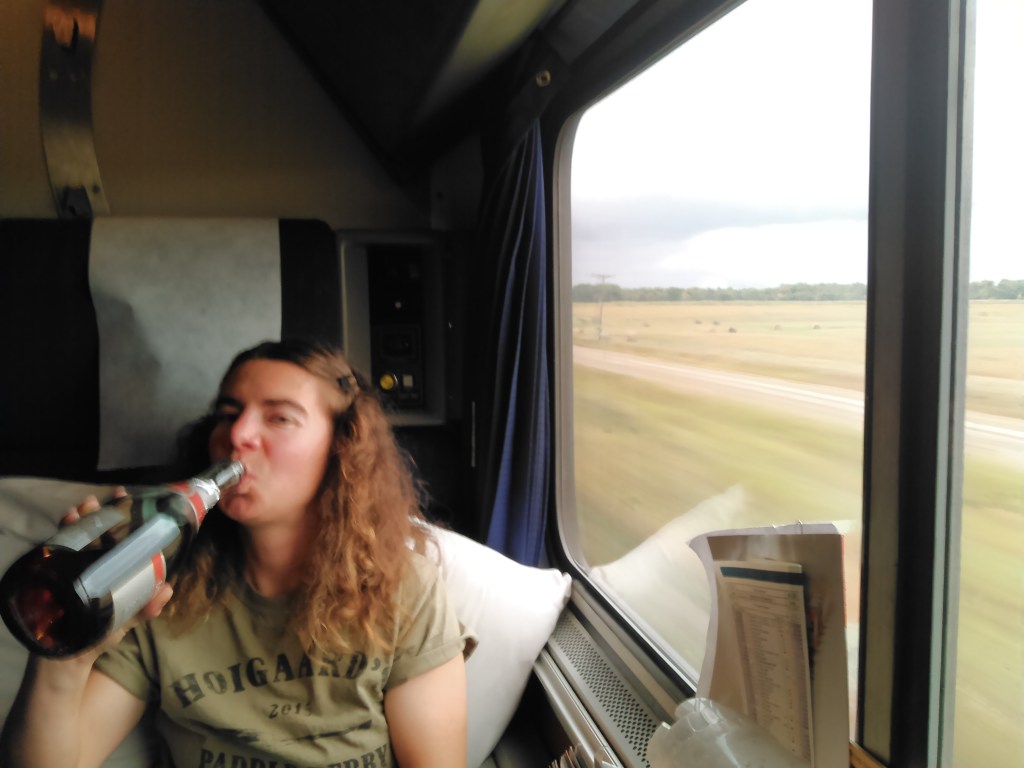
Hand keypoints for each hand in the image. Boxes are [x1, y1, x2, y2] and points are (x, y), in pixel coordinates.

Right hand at [54, 490, 174, 659]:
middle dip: (96, 514)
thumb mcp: (128, 618)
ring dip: (78, 523)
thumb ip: (147, 607)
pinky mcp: (57, 579)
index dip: (120, 514)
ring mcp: (74, 569)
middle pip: (95, 532)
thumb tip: (167, 589)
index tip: (124, 495)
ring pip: (76, 539)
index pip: (117, 535)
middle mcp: (93, 563)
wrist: (71, 658)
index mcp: (112, 567)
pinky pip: (58, 556)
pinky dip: (61, 540)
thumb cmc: (102, 632)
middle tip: (96, 501)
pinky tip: (65, 527)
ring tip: (80, 510)